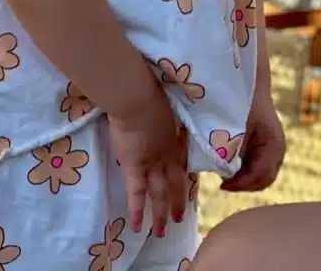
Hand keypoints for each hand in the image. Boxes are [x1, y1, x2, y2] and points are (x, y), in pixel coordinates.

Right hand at [110, 72, 191, 237]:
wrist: (136, 95)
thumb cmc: (147, 88)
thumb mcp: (163, 99)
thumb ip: (163, 108)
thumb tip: (160, 104)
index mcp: (173, 135)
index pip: (181, 160)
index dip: (183, 174)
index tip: (186, 183)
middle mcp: (167, 152)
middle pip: (175, 182)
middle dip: (178, 201)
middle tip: (181, 218)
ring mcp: (152, 162)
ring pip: (159, 193)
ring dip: (161, 214)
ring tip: (163, 231)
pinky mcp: (134, 166)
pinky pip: (136, 194)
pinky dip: (137, 210)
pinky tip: (137, 227)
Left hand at [222, 84, 285, 191]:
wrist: (250, 86)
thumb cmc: (241, 102)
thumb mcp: (233, 125)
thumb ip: (229, 148)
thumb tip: (222, 171)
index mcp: (273, 144)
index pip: (260, 175)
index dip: (241, 184)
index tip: (222, 184)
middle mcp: (278, 150)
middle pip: (263, 181)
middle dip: (243, 185)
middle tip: (223, 183)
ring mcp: (275, 152)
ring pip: (261, 178)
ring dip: (244, 180)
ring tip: (226, 175)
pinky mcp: (268, 152)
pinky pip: (259, 171)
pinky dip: (245, 174)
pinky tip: (230, 167)